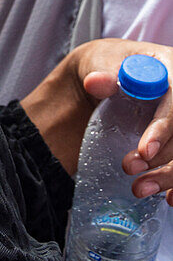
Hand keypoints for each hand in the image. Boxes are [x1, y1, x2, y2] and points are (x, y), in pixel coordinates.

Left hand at [73, 38, 172, 204]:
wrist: (105, 78)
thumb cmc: (107, 66)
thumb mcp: (100, 61)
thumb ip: (102, 72)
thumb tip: (96, 83)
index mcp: (171, 70)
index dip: (165, 127)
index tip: (145, 151)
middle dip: (162, 157)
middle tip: (129, 168)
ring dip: (168, 176)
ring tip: (139, 188)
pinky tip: (169, 198)